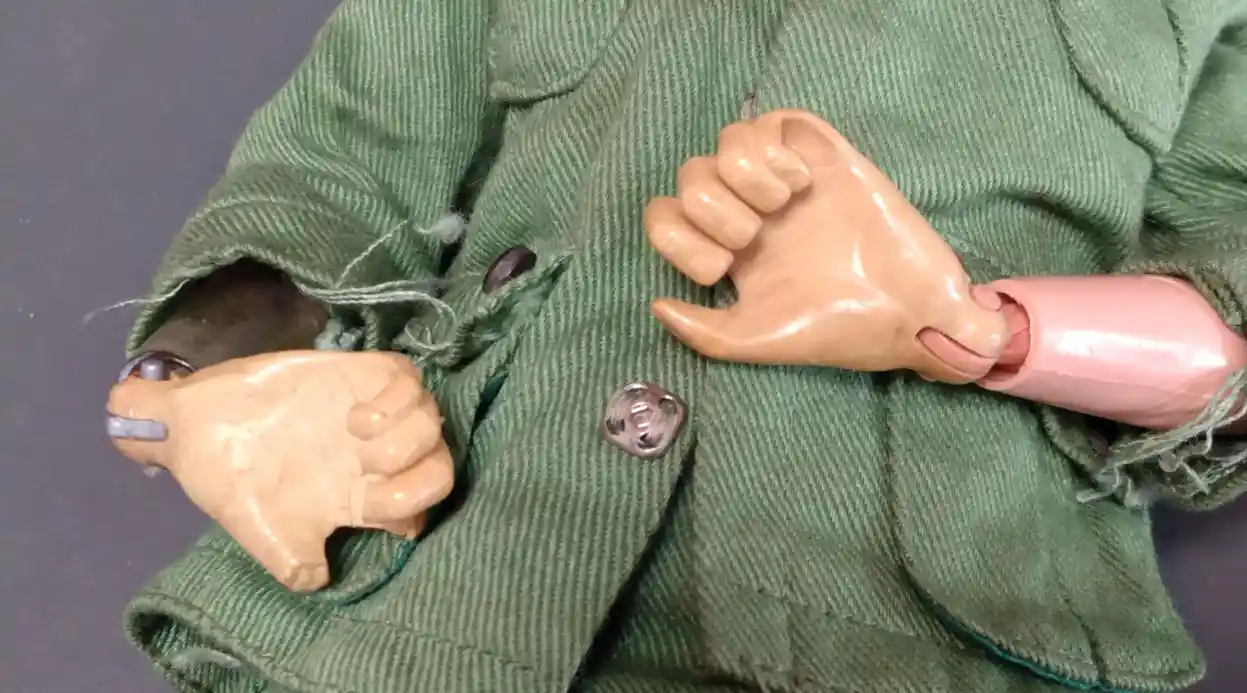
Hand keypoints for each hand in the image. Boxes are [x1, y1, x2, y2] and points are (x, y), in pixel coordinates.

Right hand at [106, 350, 451, 591]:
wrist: (194, 426)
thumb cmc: (232, 481)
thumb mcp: (261, 535)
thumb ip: (295, 564)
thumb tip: (319, 580)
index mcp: (363, 499)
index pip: (420, 508)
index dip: (410, 511)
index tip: (369, 506)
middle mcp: (378, 459)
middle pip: (440, 467)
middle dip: (422, 474)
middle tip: (370, 471)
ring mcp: (372, 415)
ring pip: (431, 422)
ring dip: (408, 438)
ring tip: (357, 438)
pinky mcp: (357, 375)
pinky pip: (408, 378)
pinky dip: (400, 399)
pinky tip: (359, 417)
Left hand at [643, 108, 1007, 382]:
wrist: (906, 311)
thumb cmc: (837, 329)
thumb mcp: (757, 340)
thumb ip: (703, 332)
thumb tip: (656, 304)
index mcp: (729, 250)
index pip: (667, 217)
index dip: (678, 237)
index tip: (719, 269)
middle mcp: (750, 209)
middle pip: (691, 173)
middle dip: (712, 209)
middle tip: (750, 238)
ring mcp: (785, 180)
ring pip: (728, 139)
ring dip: (743, 174)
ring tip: (780, 206)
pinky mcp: (823, 157)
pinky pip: (776, 120)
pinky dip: (775, 148)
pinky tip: (801, 183)